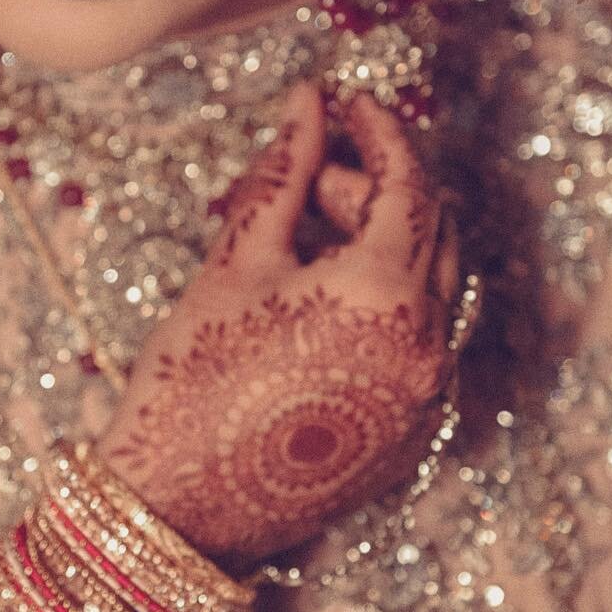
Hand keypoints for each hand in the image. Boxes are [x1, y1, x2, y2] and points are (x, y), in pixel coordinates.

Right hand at [94, 84, 458, 567]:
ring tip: (305, 242)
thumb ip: (285, 173)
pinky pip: (422, 338)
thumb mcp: (237, 261)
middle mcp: (426, 346)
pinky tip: (320, 301)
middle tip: (307, 181)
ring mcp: (426, 395)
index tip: (348, 102)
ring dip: (384, 243)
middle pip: (429, 228)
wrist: (178, 509)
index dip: (379, 131)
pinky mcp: (415, 431)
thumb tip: (308, 103)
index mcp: (384, 296)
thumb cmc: (193, 380)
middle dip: (375, 187)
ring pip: (433, 283)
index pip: (409, 183)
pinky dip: (388, 300)